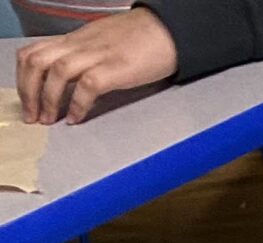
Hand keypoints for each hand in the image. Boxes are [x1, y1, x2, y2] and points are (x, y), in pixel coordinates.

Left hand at [18, 9, 178, 125]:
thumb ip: (82, 59)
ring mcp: (97, 55)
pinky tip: (76, 118)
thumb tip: (67, 82)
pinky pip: (88, 85)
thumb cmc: (137, 40)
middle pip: (37, 61)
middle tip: (33, 117)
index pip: (34, 52)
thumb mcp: (99, 44)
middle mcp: (79, 45)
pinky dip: (78, 104)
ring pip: (57, 72)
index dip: (24, 79)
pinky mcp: (116, 68)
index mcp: (74, 41)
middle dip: (28, 91)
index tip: (28, 102)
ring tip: (50, 120)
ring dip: (48, 100)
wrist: (167, 30)